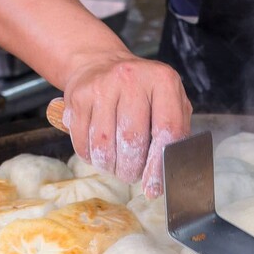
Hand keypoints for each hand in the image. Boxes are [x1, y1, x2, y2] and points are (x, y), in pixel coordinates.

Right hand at [62, 51, 191, 197]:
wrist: (100, 65)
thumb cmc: (142, 93)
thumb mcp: (168, 102)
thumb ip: (175, 133)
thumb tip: (172, 171)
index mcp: (163, 80)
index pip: (166, 130)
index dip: (159, 165)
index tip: (153, 188)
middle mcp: (132, 79)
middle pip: (132, 141)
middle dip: (132, 169)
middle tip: (132, 174)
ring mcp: (101, 86)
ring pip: (104, 146)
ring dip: (110, 167)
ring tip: (116, 165)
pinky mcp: (78, 97)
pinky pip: (83, 143)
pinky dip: (91, 158)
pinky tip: (100, 153)